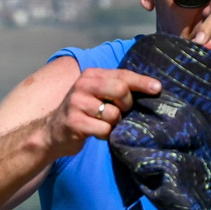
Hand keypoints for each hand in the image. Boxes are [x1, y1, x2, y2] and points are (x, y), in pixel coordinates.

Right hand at [43, 66, 159, 159]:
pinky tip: (96, 133)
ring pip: (113, 114)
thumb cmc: (83, 112)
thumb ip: (116, 87)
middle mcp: (83, 85)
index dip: (142, 82)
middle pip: (120, 90)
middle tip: (122, 112)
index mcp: (91, 75)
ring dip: (114, 123)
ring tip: (104, 124)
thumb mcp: (97, 94)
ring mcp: (77, 103)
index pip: (122, 75)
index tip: (157, 89)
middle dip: (127, 105)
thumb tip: (150, 89)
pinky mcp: (74, 122)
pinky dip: (105, 134)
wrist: (53, 132)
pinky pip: (104, 129)